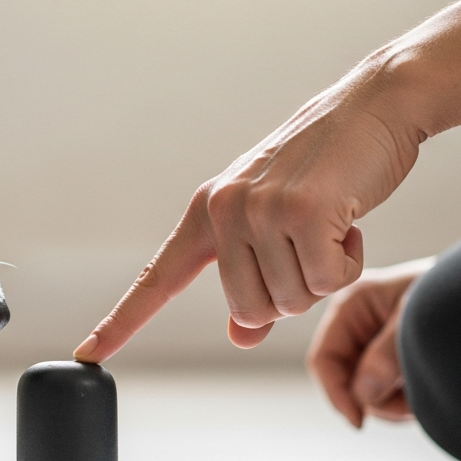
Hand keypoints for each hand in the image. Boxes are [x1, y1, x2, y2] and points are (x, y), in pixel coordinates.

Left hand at [74, 66, 423, 362]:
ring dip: (324, 274)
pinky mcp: (303, 212)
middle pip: (249, 310)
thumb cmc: (327, 167)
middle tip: (311, 245)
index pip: (156, 279)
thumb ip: (252, 277)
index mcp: (206, 212)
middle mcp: (224, 210)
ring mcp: (261, 210)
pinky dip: (348, 264)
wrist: (373, 107)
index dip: (120, 322)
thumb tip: (241, 335)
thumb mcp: (277, 223)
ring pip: (291, 301)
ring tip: (330, 224)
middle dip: (290, 294)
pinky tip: (349, 222)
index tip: (87, 353)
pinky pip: (327, 282)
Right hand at [306, 257, 433, 426]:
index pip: (325, 358)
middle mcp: (358, 324)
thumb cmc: (458, 295)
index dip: (336, 393)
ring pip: (367, 392)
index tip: (359, 423)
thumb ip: (388, 357)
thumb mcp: (421, 323)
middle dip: (376, 399)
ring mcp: (375, 343)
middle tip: (413, 401)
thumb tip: (362, 394)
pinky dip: (406, 399)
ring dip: (395, 402)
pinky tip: (429, 386)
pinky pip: (386, 392)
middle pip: (345, 380)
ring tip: (429, 389)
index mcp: (354, 304)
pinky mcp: (393, 359)